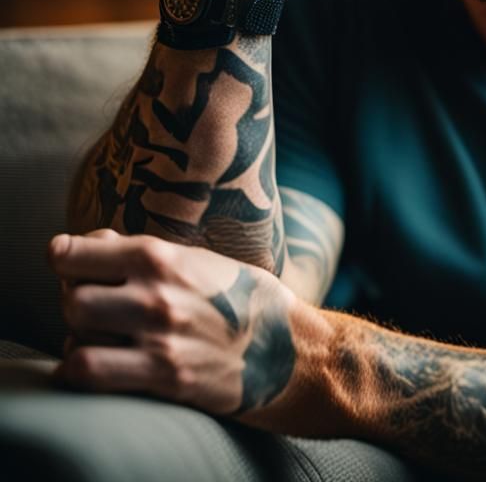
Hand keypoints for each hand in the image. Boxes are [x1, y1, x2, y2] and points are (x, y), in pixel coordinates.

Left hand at [49, 229, 297, 417]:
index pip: (74, 253)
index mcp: (162, 256)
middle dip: (75, 302)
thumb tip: (87, 244)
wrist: (287, 346)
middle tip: (94, 305)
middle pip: (70, 297)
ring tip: (98, 337)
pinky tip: (97, 364)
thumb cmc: (241, 298)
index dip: (63, 257)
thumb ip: (145, 254)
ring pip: (74, 335)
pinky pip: (90, 373)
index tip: (65, 260)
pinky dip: (80, 369)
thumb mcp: (199, 260)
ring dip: (79, 338)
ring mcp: (156, 337)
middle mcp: (154, 294)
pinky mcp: (161, 376)